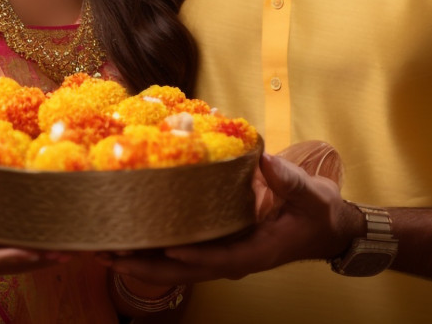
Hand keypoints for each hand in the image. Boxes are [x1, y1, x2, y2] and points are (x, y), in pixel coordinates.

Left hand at [102, 153, 356, 284]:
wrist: (327, 227)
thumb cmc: (318, 213)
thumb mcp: (309, 196)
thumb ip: (287, 180)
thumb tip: (264, 160)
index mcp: (255, 252)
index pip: (216, 258)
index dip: (189, 256)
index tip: (162, 248)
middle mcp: (234, 259)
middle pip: (183, 271)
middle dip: (146, 265)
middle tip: (109, 254)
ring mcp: (223, 255)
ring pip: (176, 267)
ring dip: (141, 261)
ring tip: (104, 251)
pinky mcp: (217, 244)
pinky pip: (181, 253)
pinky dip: (153, 250)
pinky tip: (129, 240)